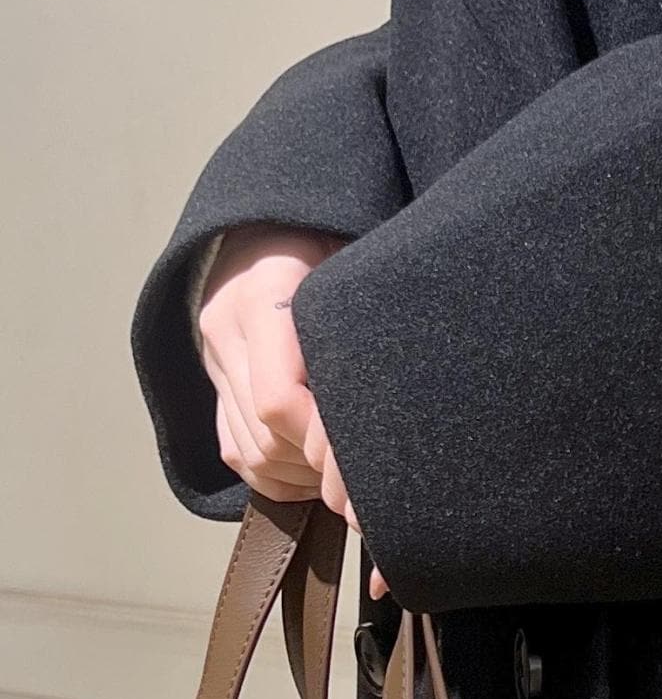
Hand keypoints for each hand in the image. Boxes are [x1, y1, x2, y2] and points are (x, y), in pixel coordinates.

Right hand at [199, 229, 384, 574]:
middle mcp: (227, 329)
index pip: (279, 399)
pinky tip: (318, 473)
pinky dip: (276, 476)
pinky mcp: (213, 381)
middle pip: (266, 437)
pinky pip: (235, 451)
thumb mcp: (357, 258)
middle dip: (320, 467)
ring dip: (302, 476)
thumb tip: (411, 389)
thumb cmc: (332, 237)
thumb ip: (368, 315)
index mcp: (264, 292)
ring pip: (249, 453)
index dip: (325, 440)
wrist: (272, 219)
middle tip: (371, 479)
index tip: (371, 452)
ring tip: (350, 477)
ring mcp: (213, 358)